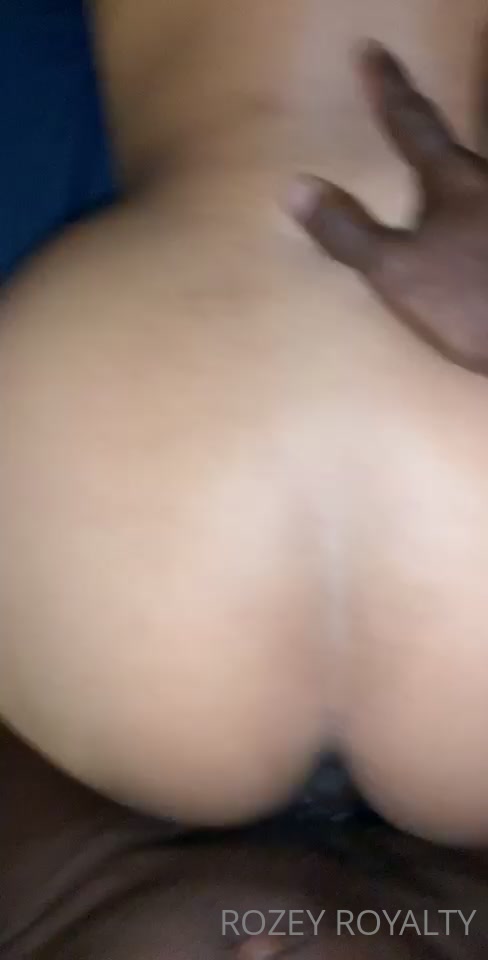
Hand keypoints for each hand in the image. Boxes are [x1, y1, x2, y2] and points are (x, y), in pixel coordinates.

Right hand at [291, 42, 487, 373]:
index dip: (388, 88)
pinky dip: (484, 186)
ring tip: (476, 120)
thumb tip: (294, 187)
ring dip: (484, 130)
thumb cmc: (470, 299)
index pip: (411, 123)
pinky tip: (482, 200)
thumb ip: (349, 232)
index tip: (370, 50)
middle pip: (477, 119)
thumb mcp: (397, 271)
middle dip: (476, 74)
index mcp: (452, 181)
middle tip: (483, 25)